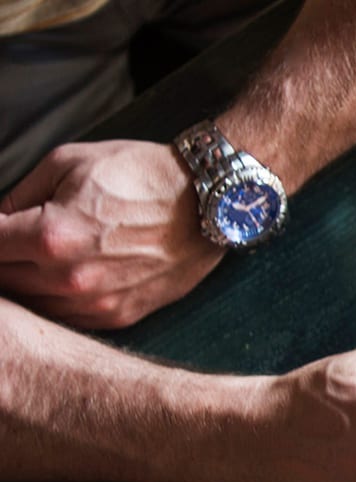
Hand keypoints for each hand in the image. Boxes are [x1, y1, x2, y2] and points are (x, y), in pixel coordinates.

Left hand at [0, 141, 218, 328]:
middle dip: (2, 261)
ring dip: (24, 286)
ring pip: (31, 307)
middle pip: (2, 283)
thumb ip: (18, 194)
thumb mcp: (68, 162)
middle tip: (12, 246)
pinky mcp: (119, 315)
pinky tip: (62, 280)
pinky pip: (66, 319)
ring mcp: (96, 302)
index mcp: (50, 236)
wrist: (209, 200)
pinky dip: (55, 302)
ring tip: (34, 263)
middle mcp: (69, 277)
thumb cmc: (142, 175)